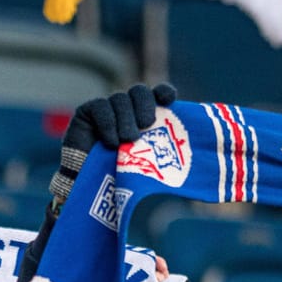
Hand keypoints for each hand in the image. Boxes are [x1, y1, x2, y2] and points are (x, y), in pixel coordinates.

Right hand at [49, 83, 176, 208]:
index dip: (164, 92)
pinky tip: (111, 142)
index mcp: (145, 115)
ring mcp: (106, 108)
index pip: (158, 93)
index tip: (169, 100)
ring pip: (120, 98)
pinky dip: (108, 123)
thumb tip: (195, 152)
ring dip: (126, 120)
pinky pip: (100, 107)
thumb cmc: (123, 177)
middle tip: (147, 124)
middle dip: (145, 105)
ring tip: (127, 141)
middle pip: (139, 91)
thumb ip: (163, 149)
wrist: (90, 190)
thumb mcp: (149, 162)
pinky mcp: (86, 112)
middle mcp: (126, 108)